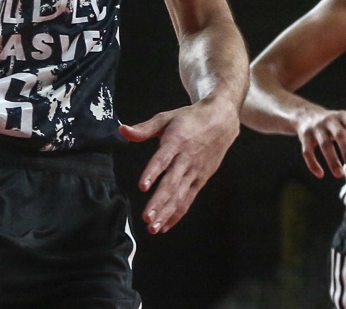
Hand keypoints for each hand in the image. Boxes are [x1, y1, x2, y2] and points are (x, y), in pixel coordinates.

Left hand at [121, 98, 240, 233]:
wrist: (222, 119)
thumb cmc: (191, 118)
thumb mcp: (167, 118)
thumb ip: (144, 128)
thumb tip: (122, 130)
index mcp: (177, 141)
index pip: (163, 159)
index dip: (153, 172)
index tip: (142, 187)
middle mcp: (187, 158)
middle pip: (172, 182)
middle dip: (159, 201)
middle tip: (146, 217)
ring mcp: (196, 170)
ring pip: (181, 195)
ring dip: (167, 212)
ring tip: (153, 227)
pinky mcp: (202, 179)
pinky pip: (189, 198)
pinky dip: (178, 213)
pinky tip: (165, 225)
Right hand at [294, 104, 345, 179]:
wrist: (307, 115)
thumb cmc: (334, 122)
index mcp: (343, 116)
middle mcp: (329, 120)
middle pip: (339, 134)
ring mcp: (316, 128)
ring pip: (324, 145)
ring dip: (332, 160)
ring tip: (340, 175)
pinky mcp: (304, 136)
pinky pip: (307, 151)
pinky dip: (313, 164)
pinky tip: (321, 174)